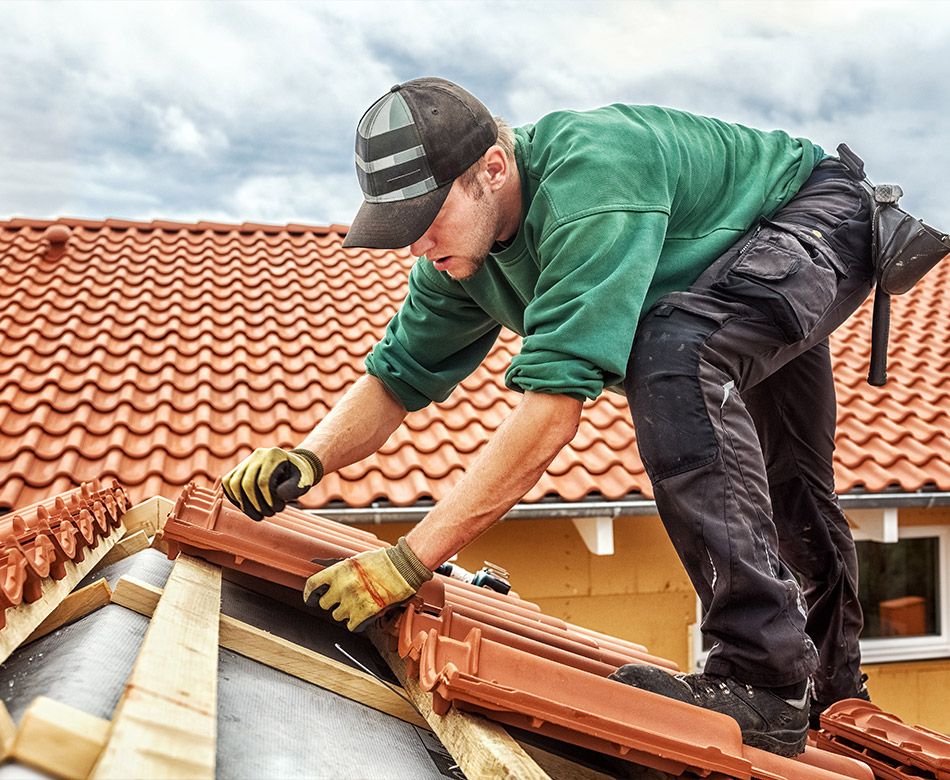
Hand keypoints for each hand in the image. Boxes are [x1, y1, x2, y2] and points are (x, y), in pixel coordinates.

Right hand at [222, 447, 322, 520]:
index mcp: (274, 455)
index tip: (277, 509)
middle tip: (269, 514)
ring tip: (259, 515)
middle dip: (256, 504)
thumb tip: (278, 495)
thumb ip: (294, 488)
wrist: (292, 466)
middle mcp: (257, 455)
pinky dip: (235, 499)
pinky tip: (248, 509)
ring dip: (244, 504)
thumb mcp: (304, 480)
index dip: (268, 499)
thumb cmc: (299, 475)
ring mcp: (246, 461)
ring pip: (233, 484)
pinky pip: (228, 484)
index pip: (264, 481)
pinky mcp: (238, 469)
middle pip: (246, 483)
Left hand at [303, 537, 432, 630]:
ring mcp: (352, 601)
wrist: (402, 567)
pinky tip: (364, 614)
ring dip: (347, 612)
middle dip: (333, 603)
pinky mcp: (364, 613)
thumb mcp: (356, 560)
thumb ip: (341, 572)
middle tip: (345, 599)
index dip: (309, 595)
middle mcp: (342, 586)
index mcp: (338, 571)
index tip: (311, 599)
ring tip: (359, 604)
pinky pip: (352, 626)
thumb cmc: (383, 561)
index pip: (312, 585)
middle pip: (325, 604)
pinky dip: (357, 622)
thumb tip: (331, 581)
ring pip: (338, 616)